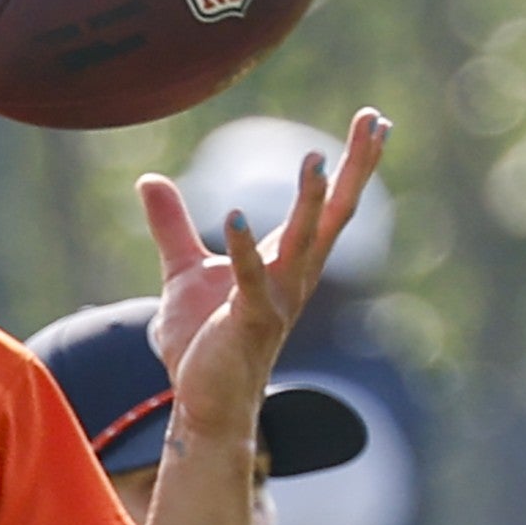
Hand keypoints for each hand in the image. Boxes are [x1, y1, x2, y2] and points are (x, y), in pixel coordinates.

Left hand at [138, 107, 388, 446]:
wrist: (202, 405)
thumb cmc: (202, 344)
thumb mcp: (184, 272)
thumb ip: (171, 226)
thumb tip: (149, 181)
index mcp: (286, 262)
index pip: (329, 205)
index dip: (353, 164)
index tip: (375, 120)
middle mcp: (293, 278)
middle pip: (334, 215)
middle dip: (356, 169)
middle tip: (376, 122)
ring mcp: (275, 300)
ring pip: (302, 243)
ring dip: (310, 202)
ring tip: (318, 158)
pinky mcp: (247, 323)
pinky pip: (250, 281)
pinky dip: (244, 249)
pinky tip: (237, 216)